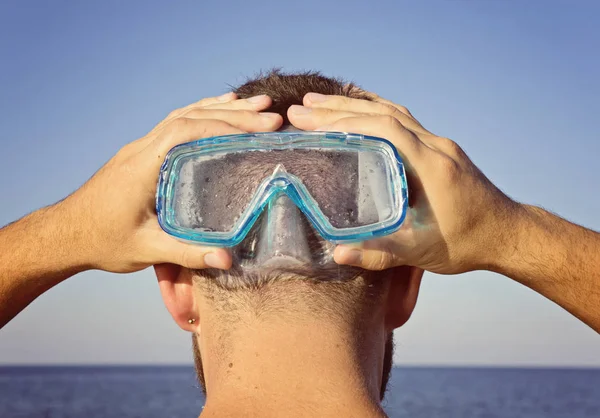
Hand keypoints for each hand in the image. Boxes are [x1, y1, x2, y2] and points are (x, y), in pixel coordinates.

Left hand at [64, 93, 281, 272]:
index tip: (258, 128)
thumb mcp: (146, 249)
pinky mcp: (142, 152)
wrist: (65, 233)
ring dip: (221, 108)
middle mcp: (142, 148)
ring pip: (184, 115)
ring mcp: (141, 147)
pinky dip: (202, 113)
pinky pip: (176, 123)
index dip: (224, 126)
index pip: (186, 131)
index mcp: (143, 165)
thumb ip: (187, 253)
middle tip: (271, 115)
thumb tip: (228, 258)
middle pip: (191, 118)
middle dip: (234, 114)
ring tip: (257, 104)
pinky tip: (221, 109)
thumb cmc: (102, 241)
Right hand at [288, 92, 522, 273]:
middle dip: (340, 108)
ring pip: (393, 112)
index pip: (386, 129)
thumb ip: (379, 253)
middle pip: (384, 113)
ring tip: (318, 103)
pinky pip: (403, 120)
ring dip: (355, 105)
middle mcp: (436, 146)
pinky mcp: (439, 149)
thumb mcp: (422, 253)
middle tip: (301, 108)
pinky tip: (357, 110)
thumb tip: (337, 254)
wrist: (507, 234)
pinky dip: (375, 111)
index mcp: (432, 166)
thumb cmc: (467, 244)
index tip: (313, 122)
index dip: (347, 122)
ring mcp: (439, 144)